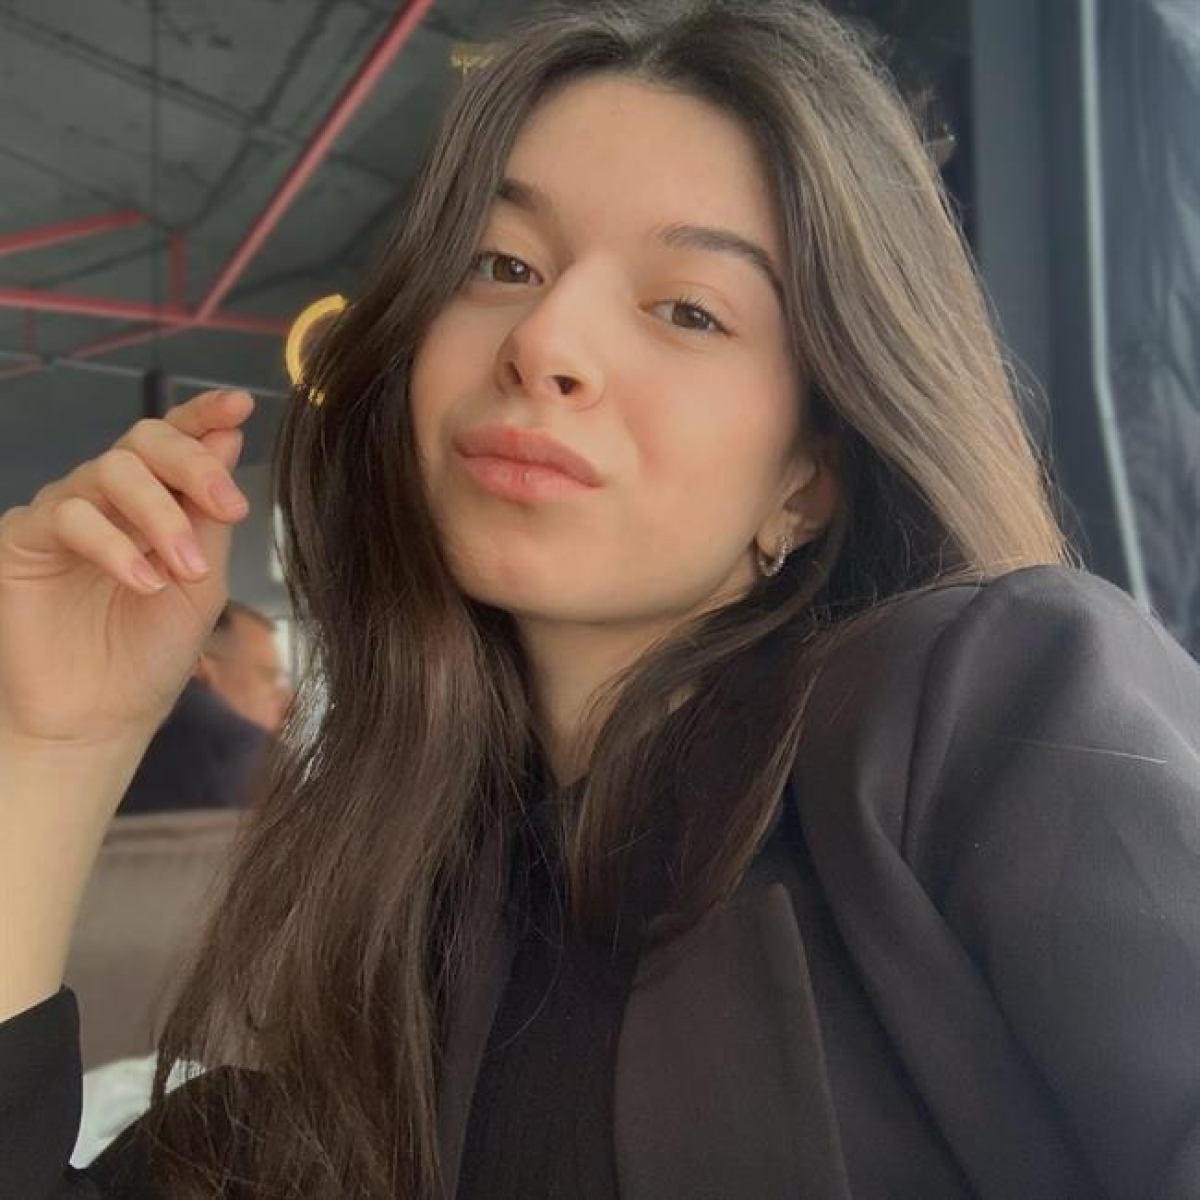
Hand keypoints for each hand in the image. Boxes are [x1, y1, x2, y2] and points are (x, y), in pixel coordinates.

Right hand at [0, 389, 255, 748]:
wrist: (106, 715)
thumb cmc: (156, 649)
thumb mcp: (203, 581)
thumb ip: (210, 514)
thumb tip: (228, 436)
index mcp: (159, 499)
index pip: (177, 439)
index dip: (205, 414)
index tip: (239, 404)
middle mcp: (110, 497)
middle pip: (144, 441)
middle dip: (193, 465)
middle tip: (227, 506)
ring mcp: (65, 513)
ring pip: (110, 472)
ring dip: (160, 516)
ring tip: (186, 569)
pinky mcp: (23, 540)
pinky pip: (68, 516)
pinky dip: (113, 546)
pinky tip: (144, 583)